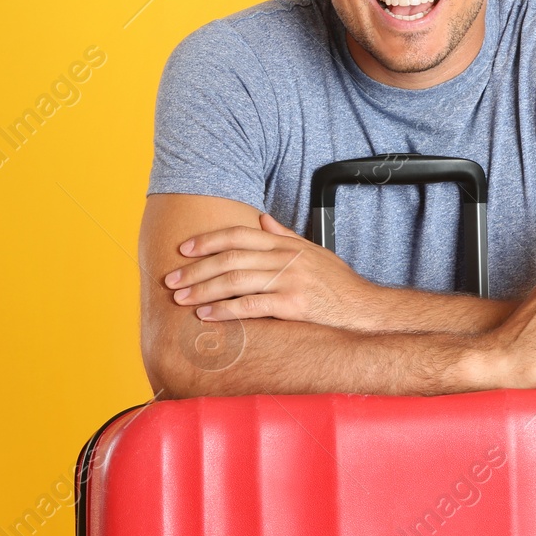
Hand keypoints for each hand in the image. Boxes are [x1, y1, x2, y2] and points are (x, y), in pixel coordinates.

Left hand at [164, 214, 379, 329]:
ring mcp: (289, 280)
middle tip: (172, 279)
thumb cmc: (338, 284)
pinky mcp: (293, 304)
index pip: (238, 235)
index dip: (207, 241)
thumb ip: (285, 235)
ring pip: (236, 281)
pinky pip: (251, 305)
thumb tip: (262, 220)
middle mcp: (285, 258)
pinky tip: (207, 315)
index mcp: (286, 245)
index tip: (183, 250)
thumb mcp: (314, 251)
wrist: (364, 310)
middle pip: (230, 258)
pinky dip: (225, 310)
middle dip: (196, 269)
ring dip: (203, 290)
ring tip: (182, 298)